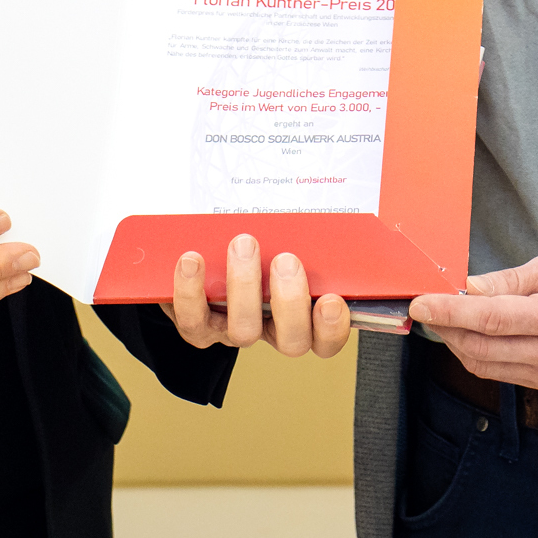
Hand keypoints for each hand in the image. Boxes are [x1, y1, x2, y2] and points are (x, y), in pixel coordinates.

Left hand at [163, 233, 351, 358]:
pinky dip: (191, 290)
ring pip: (244, 331)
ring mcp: (234, 330)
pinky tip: (192, 259)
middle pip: (292, 340)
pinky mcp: (198, 326)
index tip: (331, 299)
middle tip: (286, 260)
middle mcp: (271, 329)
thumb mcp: (287, 240)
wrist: (204, 258)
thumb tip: (347, 198)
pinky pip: (194, 319)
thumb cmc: (259, 246)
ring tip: (243, 245)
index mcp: (303, 315)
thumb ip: (308, 235)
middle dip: (291, 301)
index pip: (327, 338)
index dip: (333, 328)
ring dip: (244, 287)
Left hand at [406, 247, 537, 388]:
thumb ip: (514, 279)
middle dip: (445, 327)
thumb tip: (472, 287)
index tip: (422, 302)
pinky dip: (477, 354)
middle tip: (428, 305)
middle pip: (480, 348)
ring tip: (444, 317)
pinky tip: (470, 333)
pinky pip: (500, 374)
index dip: (449, 311)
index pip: (490, 318)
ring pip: (485, 366)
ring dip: (456, 343)